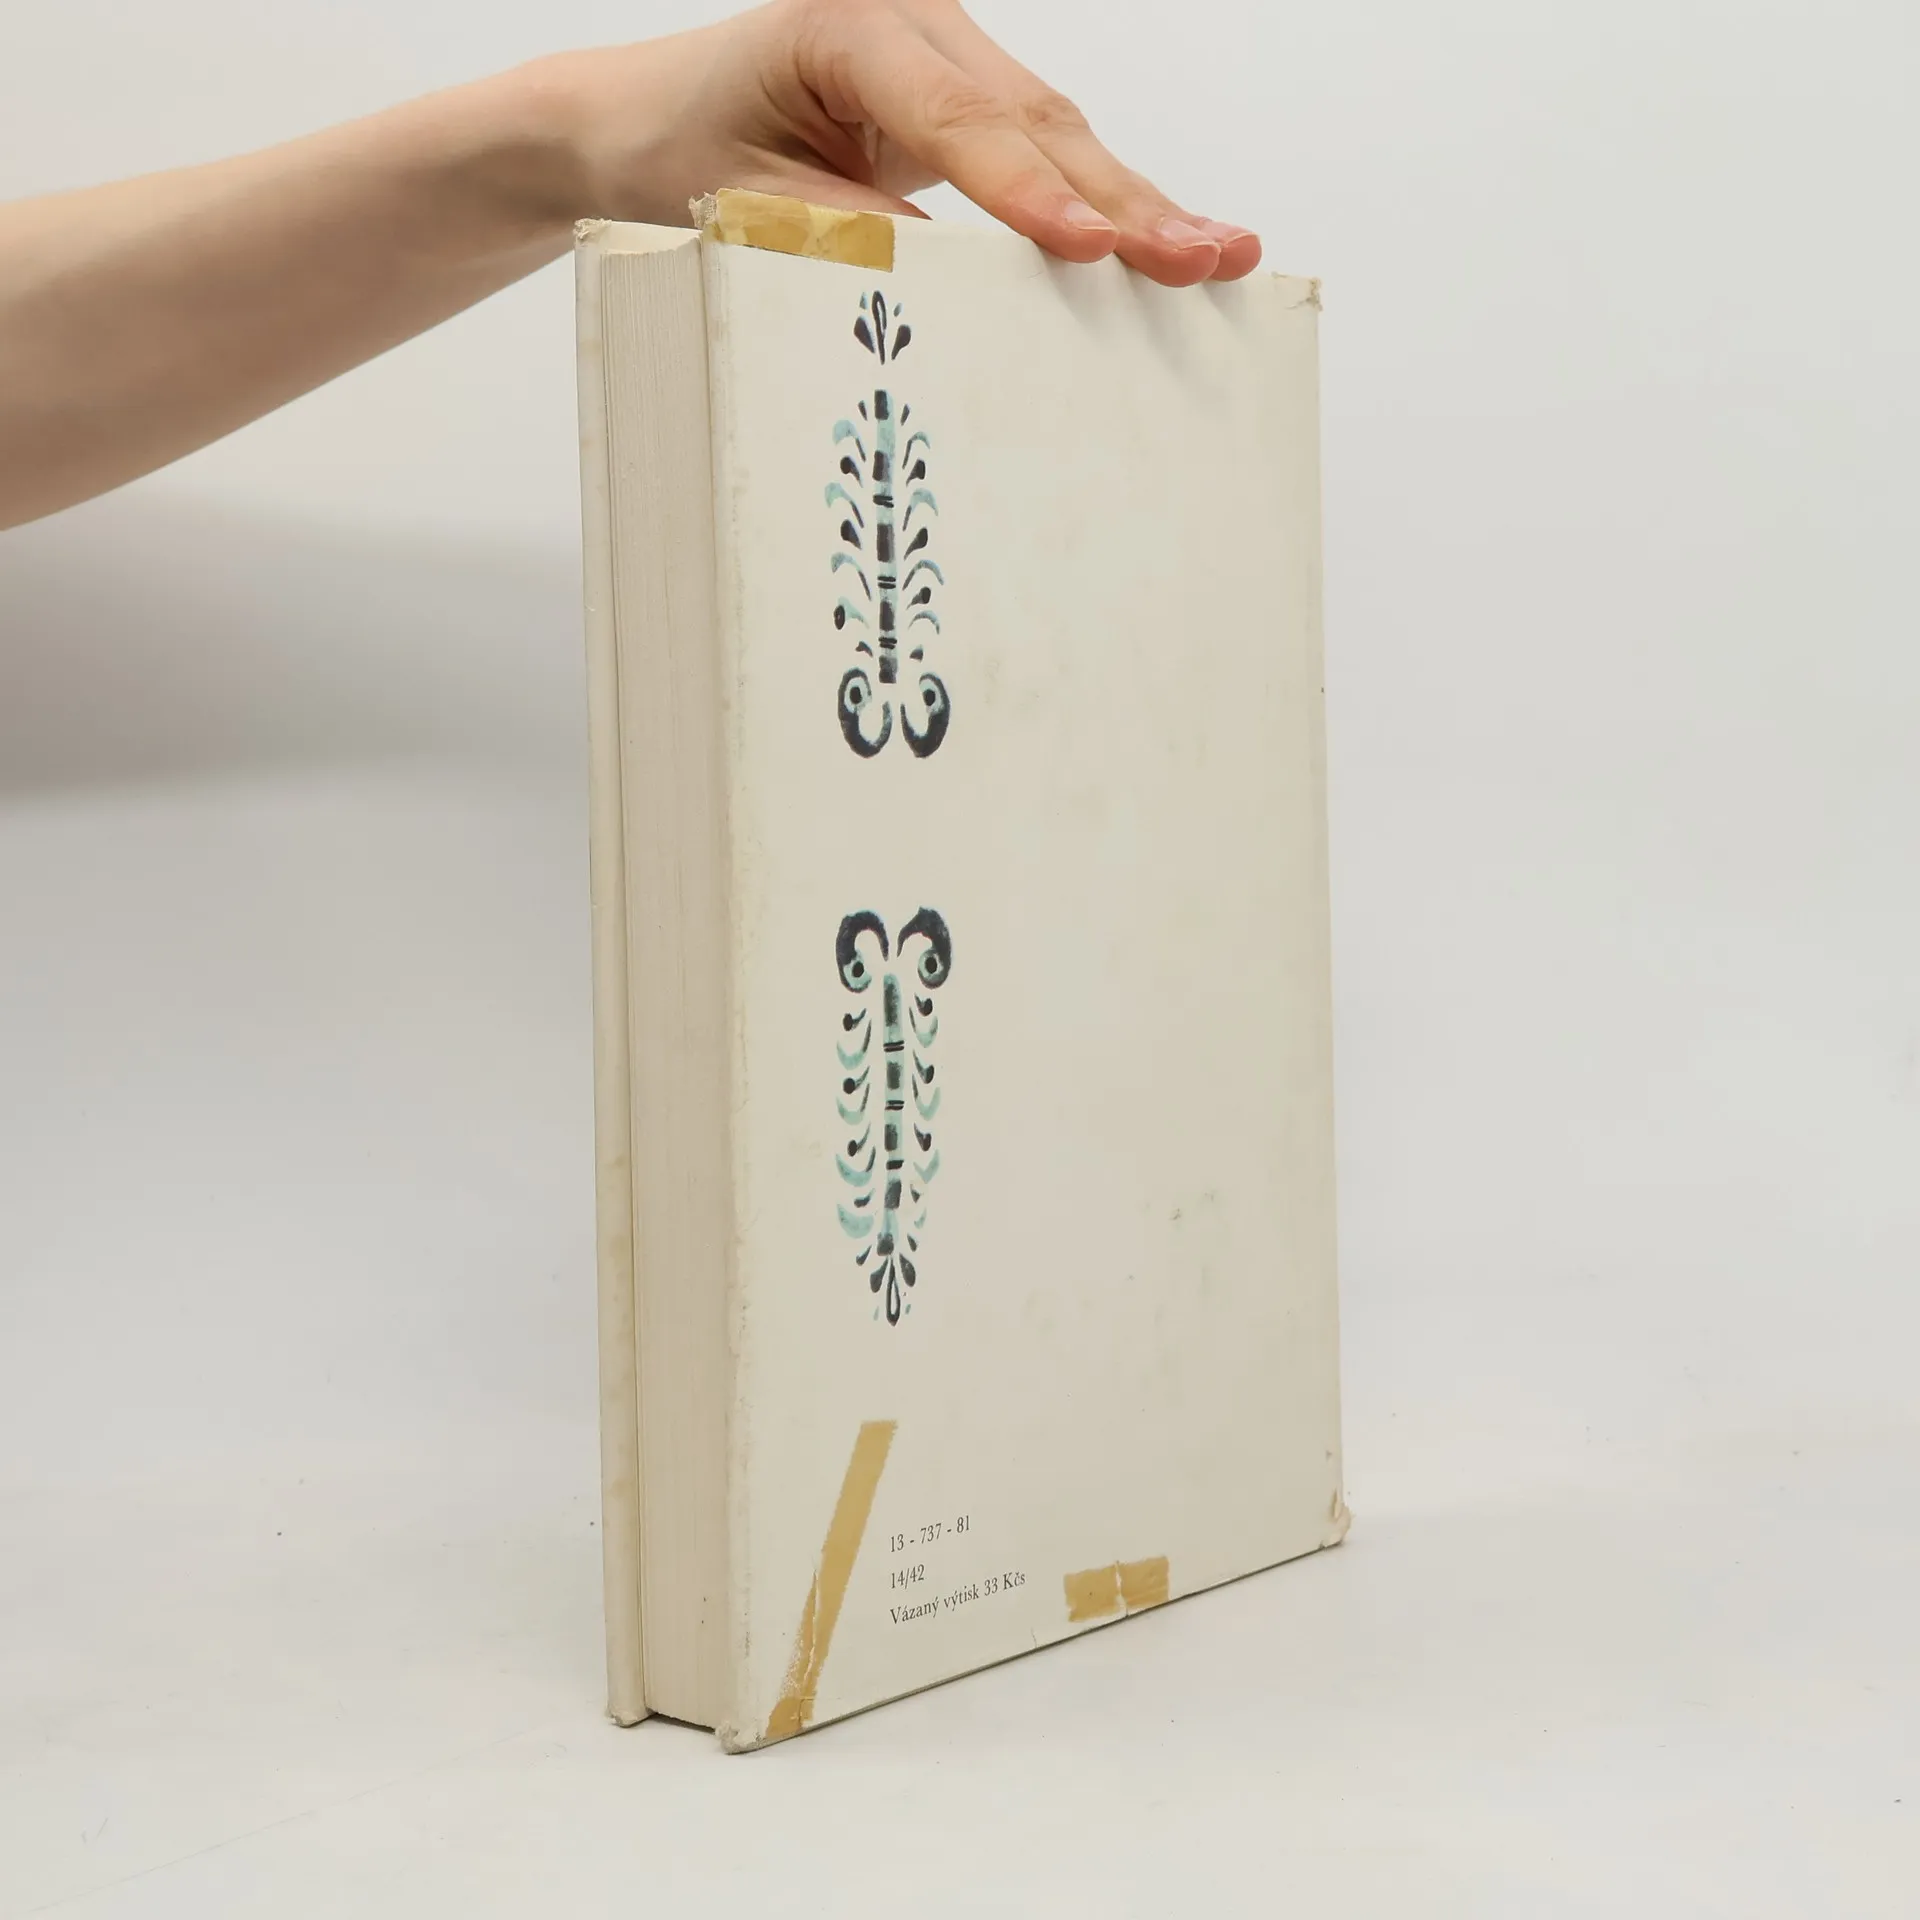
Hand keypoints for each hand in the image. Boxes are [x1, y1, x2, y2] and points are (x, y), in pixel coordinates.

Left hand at [536, 0, 1261, 285]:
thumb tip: (961, 300)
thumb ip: (853, 238)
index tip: (1091, 250)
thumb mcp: (748, 204)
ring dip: (1137, 202)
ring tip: (1220, 254)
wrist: (640, 117)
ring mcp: (943, 49)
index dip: (1031, 193)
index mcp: (845, 23)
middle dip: (1124, 200)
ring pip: (1058, 128)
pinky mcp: (960, 94)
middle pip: (1036, 117)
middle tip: (1203, 259)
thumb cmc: (681, 148)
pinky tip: (1169, 235)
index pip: (958, 120)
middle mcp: (909, 19)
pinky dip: (1103, 199)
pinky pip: (1044, 145)